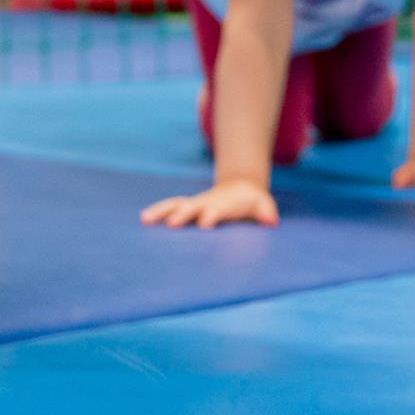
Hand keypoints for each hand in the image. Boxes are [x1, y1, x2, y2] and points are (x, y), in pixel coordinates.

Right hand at [142, 181, 278, 228]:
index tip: (204, 224)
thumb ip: (266, 212)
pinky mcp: (186, 208)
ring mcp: (194, 204)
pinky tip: (143, 220)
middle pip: (192, 206)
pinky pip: (169, 208)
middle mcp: (206, 202)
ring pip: (175, 204)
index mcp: (225, 203)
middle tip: (172, 224)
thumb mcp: (263, 206)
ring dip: (161, 211)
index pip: (217, 209)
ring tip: (144, 219)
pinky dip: (157, 213)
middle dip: (182, 213)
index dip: (211, 215)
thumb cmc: (252, 203)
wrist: (240, 189)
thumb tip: (270, 220)